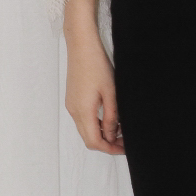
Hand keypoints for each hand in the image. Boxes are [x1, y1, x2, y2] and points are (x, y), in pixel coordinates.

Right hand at [63, 0, 124, 153]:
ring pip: (86, 129)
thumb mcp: (110, 92)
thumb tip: (111, 135)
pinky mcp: (72, 99)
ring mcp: (71, 105)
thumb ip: (111, 116)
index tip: (124, 148)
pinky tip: (109, 117)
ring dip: (102, 133)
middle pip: (88, 139)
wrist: (81, 46)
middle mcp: (74, 111)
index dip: (110, 149)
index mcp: (83, 111)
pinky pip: (83, 119)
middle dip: (107, 143)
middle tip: (124, 141)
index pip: (94, 141)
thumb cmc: (97, 65)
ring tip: (120, 128)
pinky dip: (96, 123)